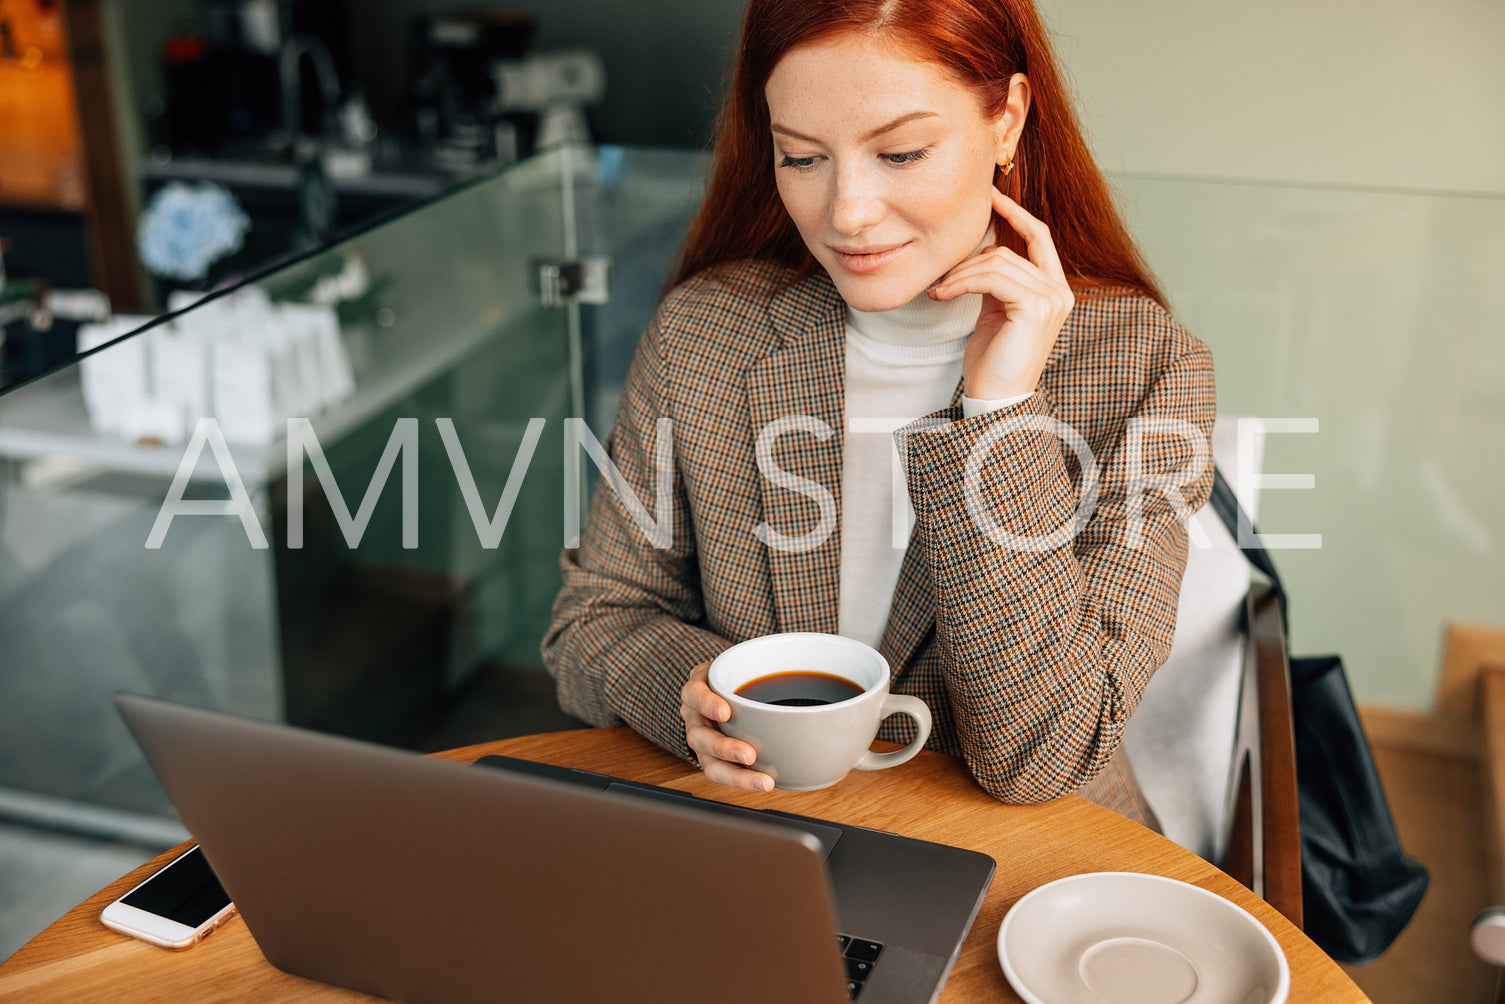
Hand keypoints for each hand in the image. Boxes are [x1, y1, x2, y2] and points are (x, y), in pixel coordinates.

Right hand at [679, 660, 774, 791]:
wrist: (730, 685)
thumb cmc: (738, 674)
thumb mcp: (744, 660)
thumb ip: (770, 665)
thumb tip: (819, 666)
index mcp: (699, 688)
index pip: (694, 694)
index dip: (707, 703)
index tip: (725, 711)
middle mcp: (696, 717)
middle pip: (699, 736)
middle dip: (724, 748)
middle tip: (748, 754)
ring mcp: (704, 741)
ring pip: (710, 763)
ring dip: (736, 775)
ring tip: (763, 781)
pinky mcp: (714, 759)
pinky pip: (723, 774)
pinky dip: (743, 781)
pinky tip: (763, 783)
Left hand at [928, 189, 1074, 399]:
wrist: (996, 400)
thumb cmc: (993, 362)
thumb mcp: (995, 313)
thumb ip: (997, 283)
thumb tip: (980, 255)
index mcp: (1054, 291)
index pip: (1038, 238)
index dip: (1016, 213)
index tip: (990, 195)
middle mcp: (1060, 293)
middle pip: (1008, 251)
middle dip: (968, 262)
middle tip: (941, 280)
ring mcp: (1052, 300)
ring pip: (997, 262)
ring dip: (960, 275)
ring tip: (940, 292)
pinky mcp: (1036, 308)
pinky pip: (992, 277)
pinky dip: (963, 282)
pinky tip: (943, 295)